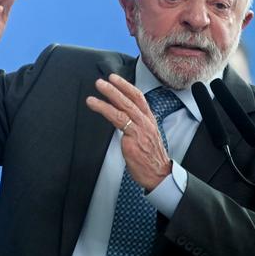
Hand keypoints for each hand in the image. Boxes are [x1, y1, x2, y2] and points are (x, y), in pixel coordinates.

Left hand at [85, 74, 171, 190]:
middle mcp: (146, 122)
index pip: (139, 98)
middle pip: (131, 99)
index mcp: (149, 121)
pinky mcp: (133, 138)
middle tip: (103, 80)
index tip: (115, 79)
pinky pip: (118, 119)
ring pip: (124, 106)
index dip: (127, 87)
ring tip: (98, 87)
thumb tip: (120, 115)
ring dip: (109, 94)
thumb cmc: (150, 159)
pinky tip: (95, 104)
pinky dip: (105, 109)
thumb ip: (135, 126)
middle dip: (116, 87)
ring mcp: (140, 129)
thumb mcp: (145, 137)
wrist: (159, 176)